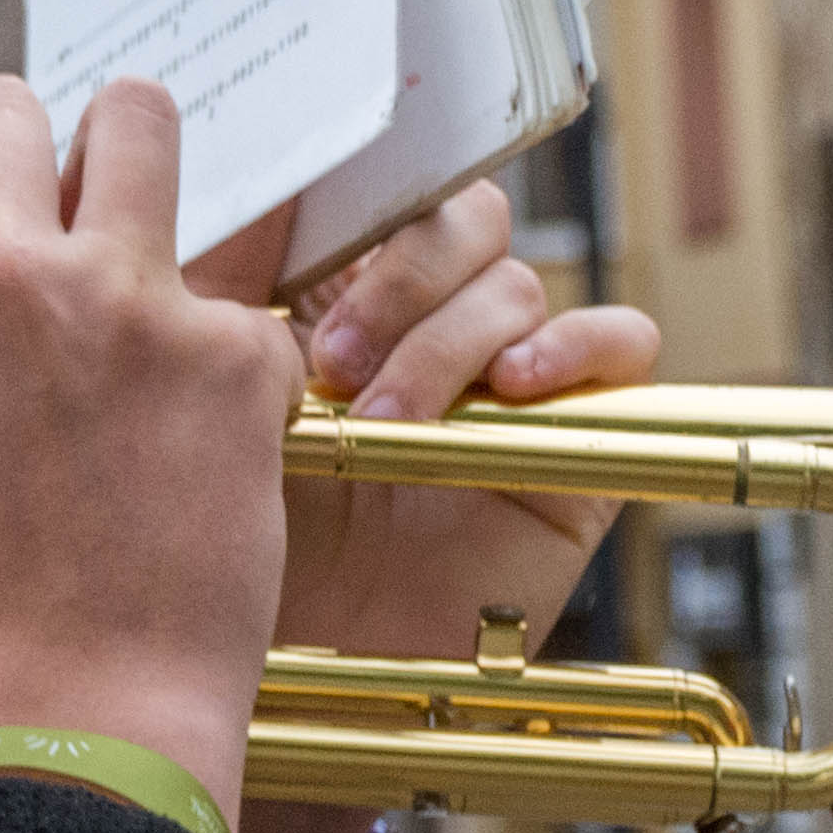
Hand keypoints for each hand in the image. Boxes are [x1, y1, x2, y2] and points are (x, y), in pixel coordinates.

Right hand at [0, 62, 297, 831]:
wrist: (81, 721)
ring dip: (121, 158)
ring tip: (121, 223)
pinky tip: (188, 422)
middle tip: (22, 217)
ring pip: (136, 122)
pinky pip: (227, 296)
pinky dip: (211, 346)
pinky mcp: (231, 350)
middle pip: (7, 108)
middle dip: (7, 150)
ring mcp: (126, 300)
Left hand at [228, 178, 665, 681]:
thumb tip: (230, 173)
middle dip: (393, 278)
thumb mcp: (211, 390)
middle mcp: (437, 323)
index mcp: (350, 290)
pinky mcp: (582, 434)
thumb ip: (219, 282)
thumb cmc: (241, 536)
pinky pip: (621, 341)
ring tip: (385, 422)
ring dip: (445, 340)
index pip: (389, 191)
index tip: (295, 261)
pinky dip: (573, 345)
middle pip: (460, 217)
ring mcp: (512, 377)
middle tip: (331, 362)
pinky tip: (512, 387)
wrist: (293, 658)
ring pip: (514, 281)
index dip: (360, 201)